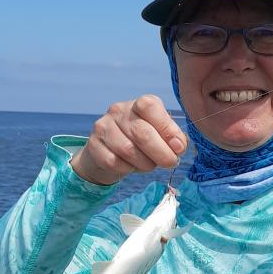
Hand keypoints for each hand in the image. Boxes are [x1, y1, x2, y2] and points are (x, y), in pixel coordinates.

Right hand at [70, 95, 187, 185]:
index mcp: (139, 104)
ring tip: (149, 164)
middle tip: (170, 162)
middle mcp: (119, 110)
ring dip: (145, 163)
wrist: (107, 153)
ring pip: (128, 150)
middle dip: (161, 152)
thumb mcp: (160, 136)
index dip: (167, 128)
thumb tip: (178, 146)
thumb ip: (172, 138)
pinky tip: (130, 166)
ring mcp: (103, 126)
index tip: (179, 147)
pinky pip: (114, 162)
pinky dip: (128, 169)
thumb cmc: (140, 142)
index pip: (150, 106)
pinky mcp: (93, 145)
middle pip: (142, 132)